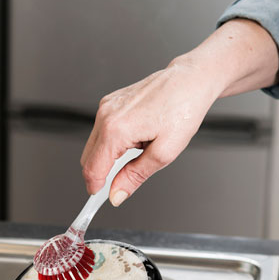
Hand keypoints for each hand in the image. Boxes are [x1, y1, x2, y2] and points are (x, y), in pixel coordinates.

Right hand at [80, 19, 278, 204]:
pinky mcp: (111, 102)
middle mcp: (106, 115)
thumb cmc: (183, 109)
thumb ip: (135, 176)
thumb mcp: (164, 153)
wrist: (190, 81)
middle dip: (102, 173)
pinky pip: (103, 130)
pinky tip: (138, 136)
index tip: (101, 198)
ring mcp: (107, 106)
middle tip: (125, 180)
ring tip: (141, 149)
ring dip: (110, 156)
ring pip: (95, 144)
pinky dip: (114, 141)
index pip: (92, 168)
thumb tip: (117, 193)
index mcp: (116, 129)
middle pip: (88, 157)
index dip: (95, 187)